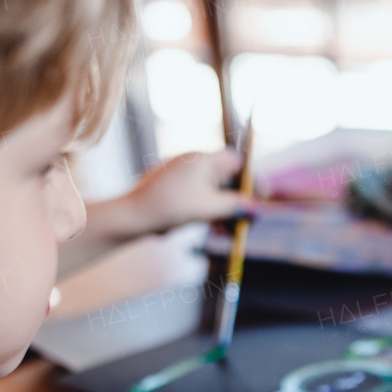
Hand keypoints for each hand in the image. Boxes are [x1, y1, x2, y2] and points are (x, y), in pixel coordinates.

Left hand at [126, 150, 251, 233]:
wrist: (132, 216)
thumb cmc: (170, 207)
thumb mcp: (209, 209)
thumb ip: (236, 207)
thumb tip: (258, 209)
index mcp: (204, 160)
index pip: (238, 162)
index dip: (252, 180)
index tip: (260, 199)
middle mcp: (194, 163)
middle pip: (227, 178)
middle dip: (238, 201)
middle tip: (246, 222)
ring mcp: (183, 175)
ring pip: (214, 191)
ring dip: (225, 211)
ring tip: (229, 232)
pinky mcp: (175, 189)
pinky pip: (200, 197)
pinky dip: (210, 211)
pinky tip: (213, 229)